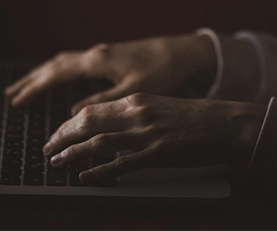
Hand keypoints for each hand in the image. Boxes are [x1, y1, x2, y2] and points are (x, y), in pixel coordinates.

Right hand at [4, 34, 216, 113]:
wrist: (181, 51)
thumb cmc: (162, 70)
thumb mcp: (134, 90)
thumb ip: (103, 102)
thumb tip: (74, 111)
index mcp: (98, 61)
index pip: (57, 74)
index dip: (35, 88)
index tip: (17, 101)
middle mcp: (95, 54)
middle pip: (54, 66)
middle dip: (31, 80)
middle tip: (10, 95)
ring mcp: (101, 53)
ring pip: (63, 62)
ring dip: (43, 73)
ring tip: (25, 86)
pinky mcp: (108, 56)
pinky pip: (74, 62)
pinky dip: (58, 69)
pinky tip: (57, 76)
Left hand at [42, 94, 265, 183]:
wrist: (228, 124)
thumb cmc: (199, 118)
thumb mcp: (162, 108)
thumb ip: (138, 115)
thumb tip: (112, 128)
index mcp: (138, 100)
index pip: (92, 109)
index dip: (68, 123)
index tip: (57, 133)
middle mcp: (138, 113)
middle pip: (87, 122)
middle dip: (62, 136)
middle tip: (48, 149)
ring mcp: (146, 134)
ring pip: (97, 142)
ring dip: (72, 153)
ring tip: (57, 162)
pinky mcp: (158, 154)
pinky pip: (120, 164)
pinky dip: (98, 171)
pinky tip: (84, 177)